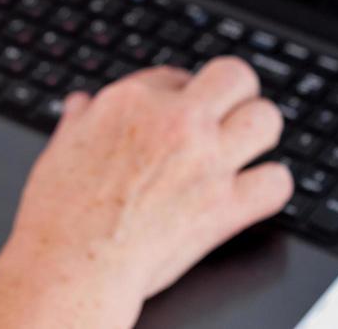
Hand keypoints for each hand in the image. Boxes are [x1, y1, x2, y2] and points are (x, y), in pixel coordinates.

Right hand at [0, 58, 291, 327]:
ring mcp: (207, 162)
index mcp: (131, 101)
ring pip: (267, 119)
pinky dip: (269, 186)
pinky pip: (278, 182)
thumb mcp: (60, 148)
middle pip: (235, 75)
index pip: (175, 75)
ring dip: (258, 132)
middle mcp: (176, 122)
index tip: (177, 110)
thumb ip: (79, 120)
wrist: (74, 263)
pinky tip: (253, 190)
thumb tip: (83, 107)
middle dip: (234, 91)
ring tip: (246, 145)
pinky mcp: (227, 207)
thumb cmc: (60, 211)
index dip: (179, 93)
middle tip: (227, 110)